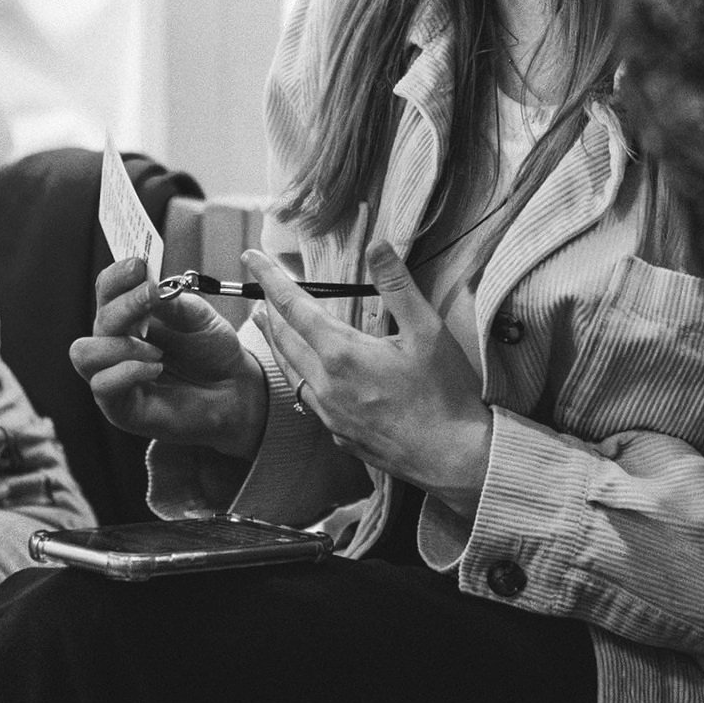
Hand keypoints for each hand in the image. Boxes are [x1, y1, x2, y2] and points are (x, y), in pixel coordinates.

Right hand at [70, 258, 266, 457]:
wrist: (235, 390)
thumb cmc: (212, 352)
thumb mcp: (198, 316)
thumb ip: (171, 302)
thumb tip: (147, 286)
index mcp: (131, 317)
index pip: (106, 291)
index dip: (117, 277)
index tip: (138, 266)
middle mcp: (116, 345)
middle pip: (97, 320)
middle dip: (124, 306)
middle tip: (152, 297)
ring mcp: (115, 377)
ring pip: (84, 354)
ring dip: (121, 345)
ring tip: (157, 350)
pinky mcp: (120, 408)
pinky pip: (102, 385)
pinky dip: (128, 371)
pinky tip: (156, 367)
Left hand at [249, 241, 493, 515]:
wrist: (452, 457)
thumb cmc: (443, 393)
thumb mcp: (427, 330)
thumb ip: (397, 285)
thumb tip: (377, 244)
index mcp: (342, 354)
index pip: (293, 306)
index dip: (270, 278)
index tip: (251, 257)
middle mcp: (326, 384)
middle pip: (283, 340)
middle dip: (268, 310)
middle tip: (258, 289)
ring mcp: (329, 414)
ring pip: (290, 371)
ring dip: (276, 343)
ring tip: (266, 324)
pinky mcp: (338, 434)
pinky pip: (307, 398)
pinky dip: (297, 374)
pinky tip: (305, 373)